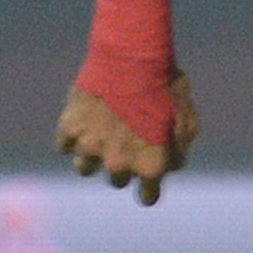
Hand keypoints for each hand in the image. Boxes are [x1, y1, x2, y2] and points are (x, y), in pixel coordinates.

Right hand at [57, 75, 196, 206]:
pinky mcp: (68, 129)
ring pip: (84, 168)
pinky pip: (64, 145)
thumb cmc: (165, 85)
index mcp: (150, 165)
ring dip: (92, 155)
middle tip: (124, 140)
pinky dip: (72, 136)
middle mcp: (118, 164)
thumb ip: (179, 151)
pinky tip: (83, 120)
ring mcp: (90, 148)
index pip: (147, 197)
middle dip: (121, 164)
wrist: (131, 55)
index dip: (148, 188)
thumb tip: (168, 167)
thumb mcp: (187, 119)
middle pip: (116, 180)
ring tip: (99, 134)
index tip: (146, 178)